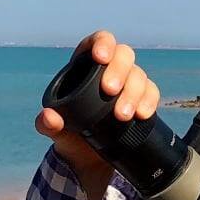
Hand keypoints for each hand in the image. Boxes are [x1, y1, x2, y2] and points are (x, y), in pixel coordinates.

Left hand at [36, 31, 159, 197]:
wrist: (89, 157)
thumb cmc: (70, 134)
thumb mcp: (55, 130)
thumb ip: (48, 124)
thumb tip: (48, 117)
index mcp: (85, 66)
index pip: (97, 42)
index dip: (102, 43)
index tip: (100, 57)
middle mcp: (110, 69)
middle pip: (123, 55)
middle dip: (119, 71)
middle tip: (110, 91)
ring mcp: (128, 83)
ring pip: (138, 74)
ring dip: (134, 92)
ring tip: (123, 115)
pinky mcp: (142, 99)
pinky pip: (151, 92)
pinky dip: (149, 102)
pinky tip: (142, 114)